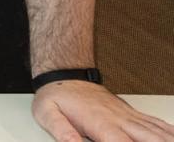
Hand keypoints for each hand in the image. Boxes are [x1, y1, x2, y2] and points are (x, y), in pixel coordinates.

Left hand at [32, 80, 173, 141]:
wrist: (65, 74)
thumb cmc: (56, 95)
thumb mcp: (47, 112)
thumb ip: (61, 130)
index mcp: (100, 122)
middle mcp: (119, 119)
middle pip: (148, 138)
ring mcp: (128, 115)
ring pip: (156, 131)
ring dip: (167, 139)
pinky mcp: (132, 113)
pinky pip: (156, 123)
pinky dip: (168, 131)